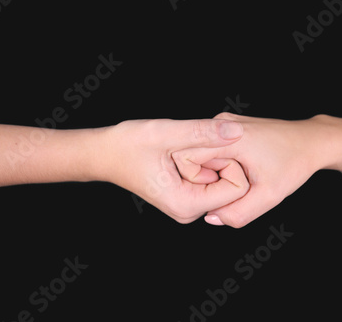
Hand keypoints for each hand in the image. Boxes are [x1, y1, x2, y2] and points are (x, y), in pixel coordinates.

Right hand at [99, 118, 249, 222]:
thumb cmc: (127, 145)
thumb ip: (202, 132)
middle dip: (220, 160)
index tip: (204, 144)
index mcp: (186, 203)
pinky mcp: (186, 197)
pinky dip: (205, 163)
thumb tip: (236, 130)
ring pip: (222, 182)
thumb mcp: (165, 133)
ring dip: (211, 160)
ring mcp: (187, 206)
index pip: (237, 188)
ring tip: (183, 149)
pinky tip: (183, 153)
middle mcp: (189, 211)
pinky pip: (211, 180)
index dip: (228, 161)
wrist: (105, 154)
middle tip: (189, 146)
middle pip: (232, 187)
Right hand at [172, 113, 332, 227]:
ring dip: (213, 171)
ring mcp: (223, 122)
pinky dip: (218, 163)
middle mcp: (221, 122)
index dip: (196, 181)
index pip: (186, 158)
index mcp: (229, 136)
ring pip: (200, 153)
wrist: (311, 141)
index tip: (217, 191)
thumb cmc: (294, 163)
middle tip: (231, 187)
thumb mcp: (269, 195)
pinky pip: (210, 148)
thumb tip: (211, 218)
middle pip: (192, 156)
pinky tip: (236, 169)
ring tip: (239, 177)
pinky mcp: (227, 126)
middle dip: (206, 178)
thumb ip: (239, 212)